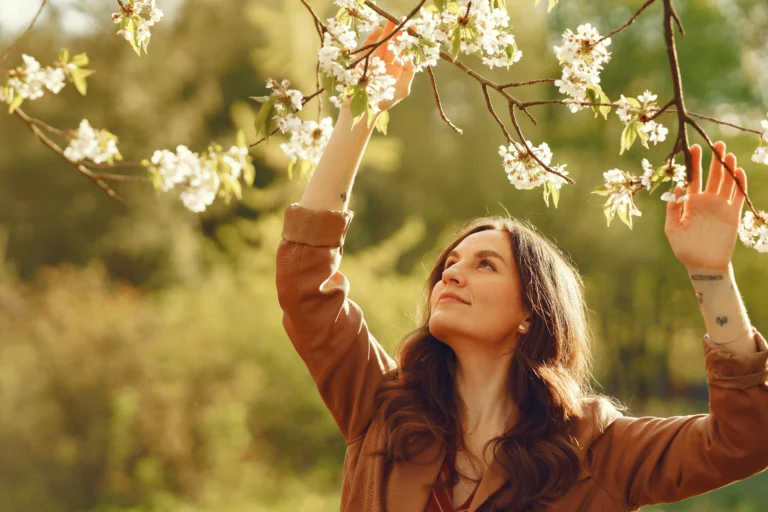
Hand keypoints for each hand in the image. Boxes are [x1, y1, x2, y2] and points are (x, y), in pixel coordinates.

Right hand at [344, 20, 415, 113]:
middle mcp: (384, 63)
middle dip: (397, 32)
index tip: (414, 29)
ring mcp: (372, 61)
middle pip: (392, 44)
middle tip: (402, 21)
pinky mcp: (360, 62)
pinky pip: (366, 47)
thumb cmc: (383, 101)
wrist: (362, 111)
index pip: (403, 51)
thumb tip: (410, 57)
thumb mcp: (402, 88)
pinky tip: (378, 31)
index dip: (408, 40)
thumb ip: (408, 72)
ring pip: (380, 43)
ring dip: (386, 32)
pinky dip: (371, 39)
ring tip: (391, 22)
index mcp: (396, 68)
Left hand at [664, 141, 747, 271]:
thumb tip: (677, 188)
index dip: (694, 163)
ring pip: (726, 182)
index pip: (693, 178)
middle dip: (715, 159)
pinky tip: (739, 171)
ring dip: (728, 168)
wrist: (703, 265)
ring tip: (728, 154)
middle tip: (717, 143)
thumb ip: (673, 208)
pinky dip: (739, 184)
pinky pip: (738, 196)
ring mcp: (720, 207)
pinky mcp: (733, 214)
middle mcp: (706, 201)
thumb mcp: (672, 228)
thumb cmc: (684, 248)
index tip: (694, 147)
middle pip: (712, 176)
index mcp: (690, 203)